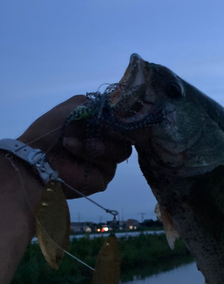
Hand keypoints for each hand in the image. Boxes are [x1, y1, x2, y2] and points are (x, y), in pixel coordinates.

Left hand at [18, 95, 132, 198]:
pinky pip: (110, 165)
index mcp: (102, 127)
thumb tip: (123, 109)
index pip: (125, 123)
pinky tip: (72, 150)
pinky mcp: (103, 178)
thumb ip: (101, 105)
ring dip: (98, 143)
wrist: (35, 156)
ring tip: (70, 142)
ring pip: (122, 150)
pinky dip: (91, 154)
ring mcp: (106, 162)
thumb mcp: (76, 107)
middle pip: (128, 137)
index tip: (119, 111)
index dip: (125, 118)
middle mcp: (106, 144)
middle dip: (112, 129)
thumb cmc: (50, 130)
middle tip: (97, 125)